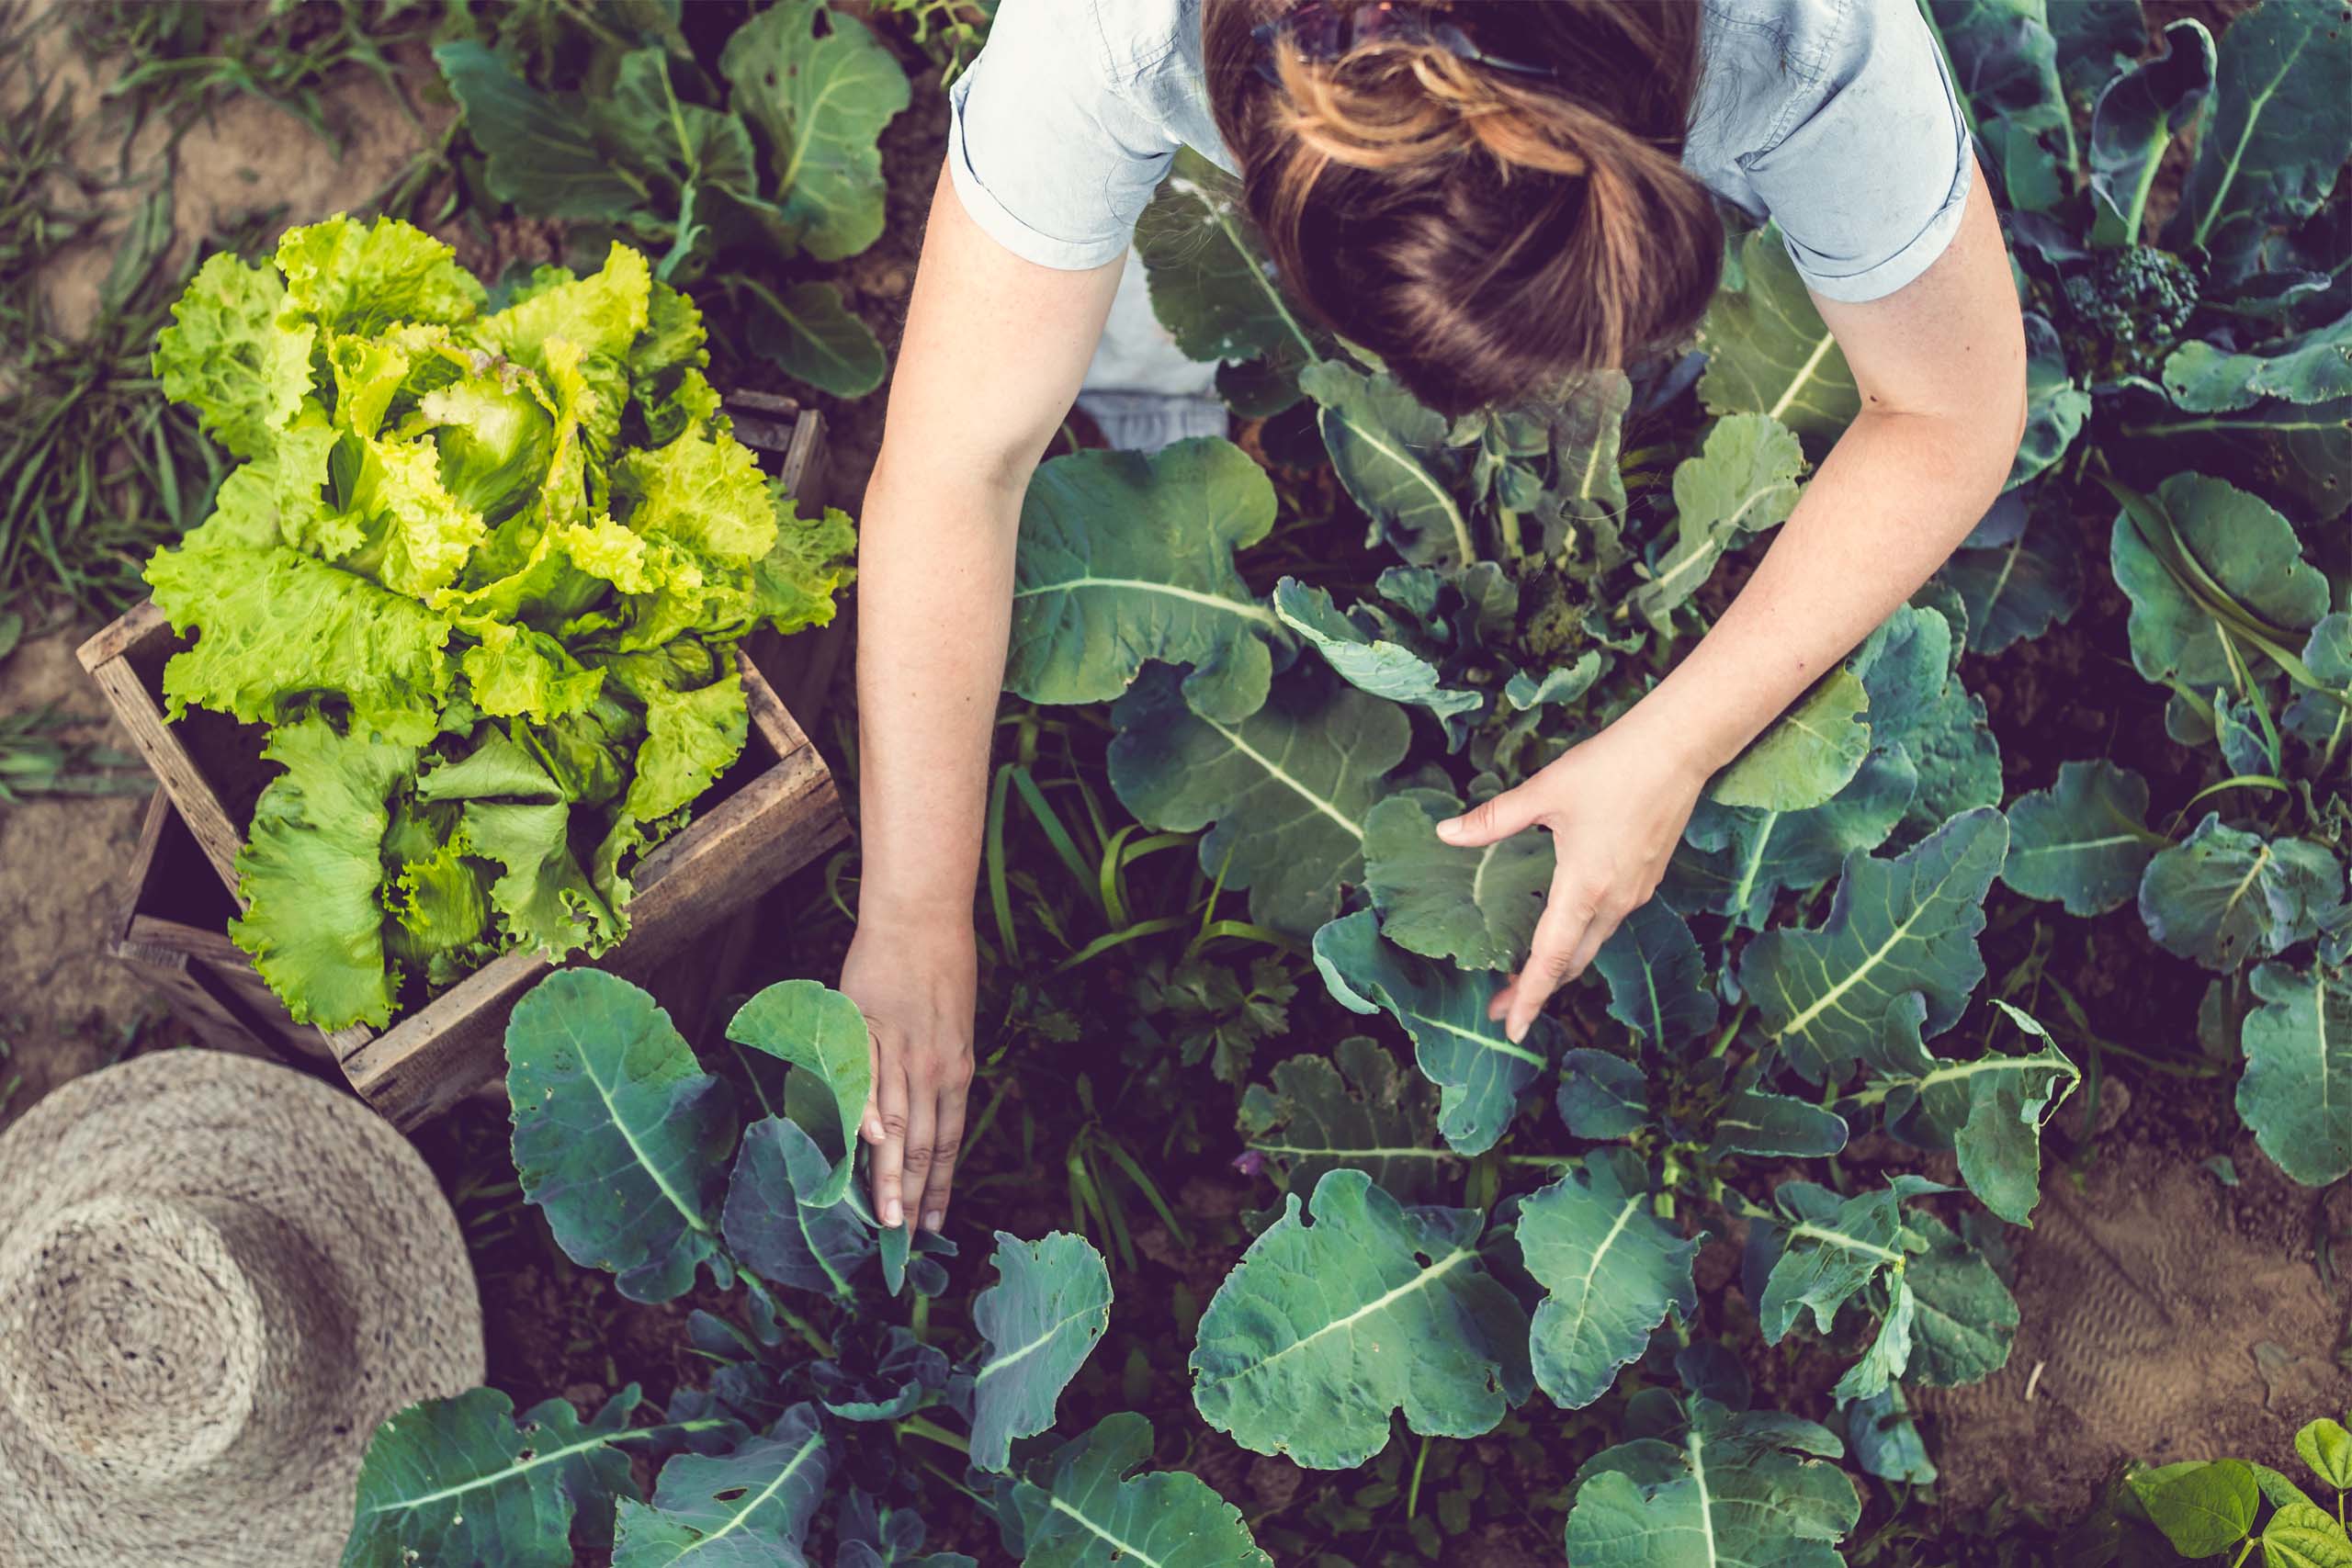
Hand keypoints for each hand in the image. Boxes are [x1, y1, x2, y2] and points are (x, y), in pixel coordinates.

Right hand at [838, 909, 976, 1234]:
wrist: (920, 916)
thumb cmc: (939, 967)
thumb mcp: (953, 1025)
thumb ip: (940, 1070)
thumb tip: (926, 1112)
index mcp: (957, 1069)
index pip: (949, 1142)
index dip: (942, 1186)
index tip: (934, 1225)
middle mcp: (934, 1067)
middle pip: (924, 1144)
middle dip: (914, 1197)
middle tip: (905, 1242)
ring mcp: (901, 1050)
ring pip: (895, 1124)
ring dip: (890, 1175)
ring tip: (884, 1219)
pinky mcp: (868, 1029)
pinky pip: (864, 1079)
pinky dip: (865, 1113)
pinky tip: (864, 1146)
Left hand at [1436, 714, 1711, 1043]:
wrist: (1679, 749)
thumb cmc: (1612, 767)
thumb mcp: (1545, 792)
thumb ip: (1494, 820)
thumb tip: (1445, 834)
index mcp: (1584, 888)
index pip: (1550, 959)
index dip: (1529, 997)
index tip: (1511, 1028)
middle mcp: (1613, 901)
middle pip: (1572, 962)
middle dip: (1537, 989)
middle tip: (1502, 1007)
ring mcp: (1634, 893)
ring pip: (1592, 944)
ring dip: (1560, 964)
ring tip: (1526, 974)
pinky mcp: (1646, 879)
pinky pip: (1609, 922)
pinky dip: (1581, 938)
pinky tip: (1564, 928)